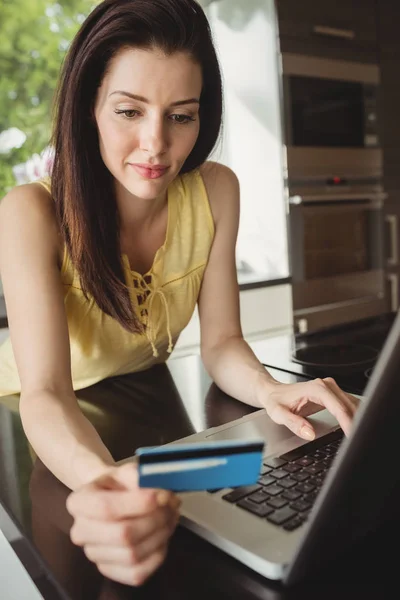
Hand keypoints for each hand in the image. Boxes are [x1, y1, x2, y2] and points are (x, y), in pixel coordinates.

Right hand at [66, 462, 180, 585]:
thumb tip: (162, 494)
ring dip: (160, 535)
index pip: (106, 508)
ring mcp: (94, 555)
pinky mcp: (109, 571)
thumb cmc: (119, 484)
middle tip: (171, 505)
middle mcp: (80, 532)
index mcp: (79, 502)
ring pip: (133, 555)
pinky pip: (137, 573)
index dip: (138, 503)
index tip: (162, 495)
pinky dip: (157, 554)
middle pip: (122, 534)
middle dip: (155, 520)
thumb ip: (142, 477)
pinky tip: (162, 536)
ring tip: (170, 516)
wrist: (111, 497)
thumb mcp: (126, 470)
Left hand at [259, 377, 359, 439]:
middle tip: (359, 441)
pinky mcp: (333, 394)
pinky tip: (357, 427)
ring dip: (359, 419)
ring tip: (360, 437)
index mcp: (316, 389)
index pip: (339, 408)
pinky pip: (349, 405)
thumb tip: (310, 433)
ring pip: (353, 404)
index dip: (348, 424)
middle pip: (350, 406)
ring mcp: (331, 388)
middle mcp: (326, 386)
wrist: (274, 392)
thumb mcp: (279, 414)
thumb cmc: (276, 401)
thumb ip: (294, 423)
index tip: (352, 437)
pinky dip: (355, 416)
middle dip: (358, 423)